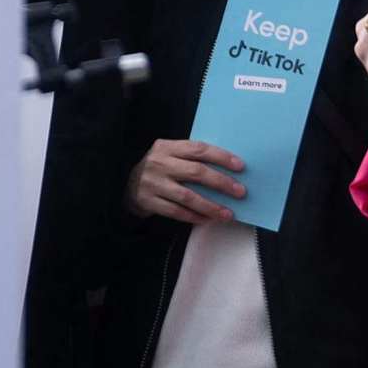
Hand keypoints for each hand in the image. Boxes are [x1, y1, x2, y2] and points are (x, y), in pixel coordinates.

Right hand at [128, 139, 246, 227]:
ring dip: (210, 206)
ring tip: (227, 213)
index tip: (240, 167)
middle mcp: (159, 163)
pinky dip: (194, 217)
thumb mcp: (169, 155)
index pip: (198, 149)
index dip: (221, 157)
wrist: (127, 185)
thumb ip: (191, 158)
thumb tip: (227, 170)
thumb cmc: (159, 168)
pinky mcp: (149, 202)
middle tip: (240, 192)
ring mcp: (153, 183)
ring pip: (187, 196)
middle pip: (196, 172)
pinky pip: (176, 212)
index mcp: (167, 147)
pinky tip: (208, 220)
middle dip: (221, 182)